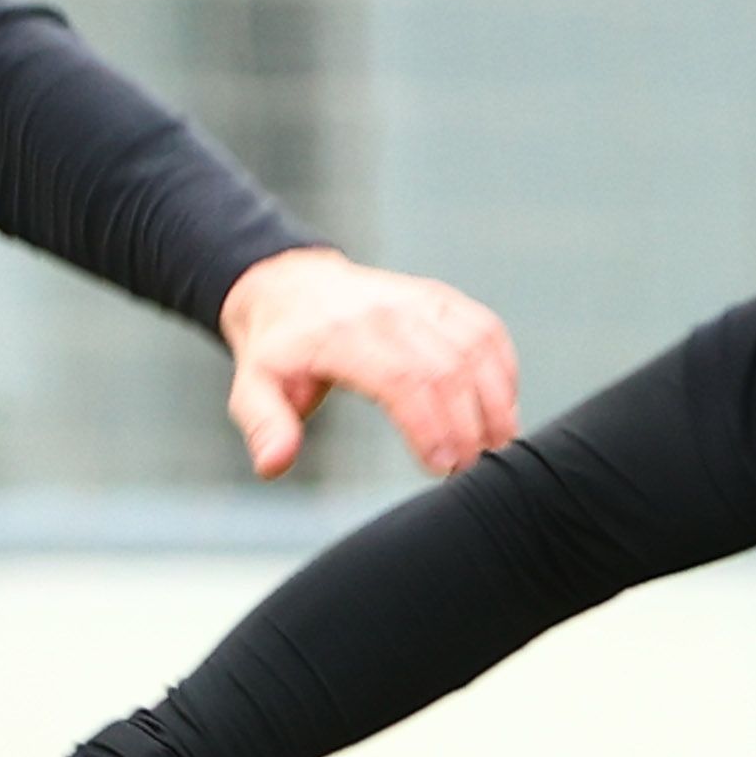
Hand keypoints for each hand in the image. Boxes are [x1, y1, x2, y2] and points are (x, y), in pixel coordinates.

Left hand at [220, 245, 516, 479]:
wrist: (293, 287)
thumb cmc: (280, 348)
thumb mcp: (253, 388)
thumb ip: (266, 426)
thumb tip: (275, 464)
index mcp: (343, 334)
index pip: (403, 378)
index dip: (431, 425)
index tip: (442, 466)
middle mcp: (388, 311)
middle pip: (449, 369)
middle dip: (469, 426)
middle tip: (470, 469)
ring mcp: (420, 301)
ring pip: (476, 349)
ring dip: (495, 402)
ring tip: (495, 446)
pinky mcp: (442, 299)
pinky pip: (487, 331)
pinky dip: (502, 371)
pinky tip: (501, 407)